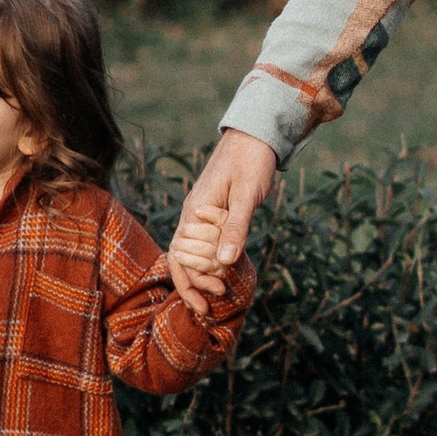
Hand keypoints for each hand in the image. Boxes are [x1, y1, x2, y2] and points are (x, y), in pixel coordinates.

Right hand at [169, 130, 280, 318]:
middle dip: (197, 283)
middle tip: (220, 300)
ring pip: (193, 253)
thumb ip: (236, 227)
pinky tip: (224, 272)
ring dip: (203, 274)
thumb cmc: (251, 161)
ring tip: (220, 294)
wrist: (256, 135)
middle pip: (183, 259)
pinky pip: (206, 243)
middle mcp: (193, 215)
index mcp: (194, 212)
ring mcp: (202, 215)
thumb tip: (225, 263)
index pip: (180, 257)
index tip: (214, 297)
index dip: (193, 281)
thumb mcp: (246, 195)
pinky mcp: (214, 213)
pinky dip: (212, 260)